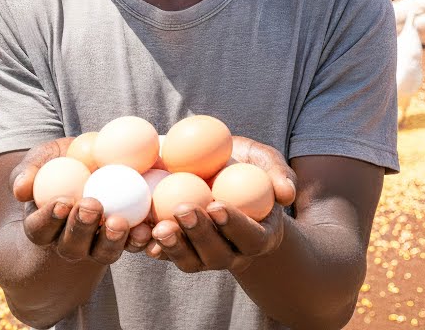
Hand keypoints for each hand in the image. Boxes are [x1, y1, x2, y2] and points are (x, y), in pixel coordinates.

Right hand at [10, 138, 153, 263]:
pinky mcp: (124, 239)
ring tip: (119, 222)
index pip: (40, 229)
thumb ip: (28, 172)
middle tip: (92, 205)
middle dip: (81, 229)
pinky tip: (148, 228)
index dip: (49, 219)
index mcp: (43, 225)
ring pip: (103, 253)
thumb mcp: (41, 160)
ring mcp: (97, 245)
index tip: (61, 201)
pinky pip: (132, 245)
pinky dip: (140, 240)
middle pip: (72, 246)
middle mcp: (68, 242)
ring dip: (111, 241)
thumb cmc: (60, 161)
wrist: (90, 164)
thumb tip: (20, 189)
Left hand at [146, 136, 296, 272]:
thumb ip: (278, 172)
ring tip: (157, 227)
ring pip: (188, 261)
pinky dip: (149, 245)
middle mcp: (232, 253)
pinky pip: (163, 254)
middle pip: (217, 255)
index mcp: (258, 236)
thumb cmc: (246, 169)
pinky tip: (138, 230)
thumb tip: (286, 193)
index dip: (234, 225)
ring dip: (172, 247)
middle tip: (183, 210)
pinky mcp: (177, 250)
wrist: (219, 178)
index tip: (217, 205)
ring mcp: (202, 256)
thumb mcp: (264, 163)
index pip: (250, 237)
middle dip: (199, 235)